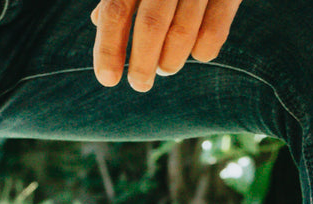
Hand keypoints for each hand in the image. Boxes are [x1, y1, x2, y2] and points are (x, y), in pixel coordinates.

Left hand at [91, 0, 241, 90]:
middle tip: (140, 83)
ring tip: (166, 67)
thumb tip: (99, 20)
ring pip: (182, 34)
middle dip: (142, 64)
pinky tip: (195, 51)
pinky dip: (202, 51)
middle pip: (150, 25)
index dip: (109, 48)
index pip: (116, 10)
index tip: (108, 79)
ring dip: (170, 61)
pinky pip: (214, 34)